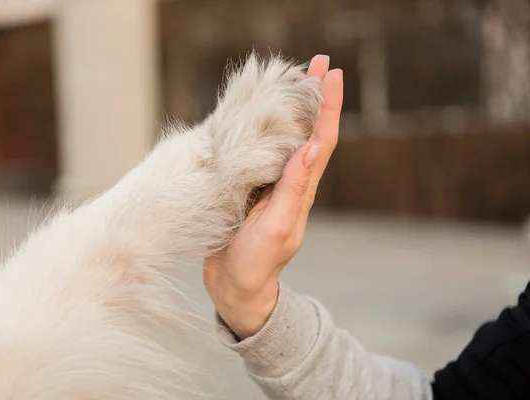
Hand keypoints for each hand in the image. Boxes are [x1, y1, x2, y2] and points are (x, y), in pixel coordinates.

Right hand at [203, 54, 343, 338]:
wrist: (236, 286)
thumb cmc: (257, 262)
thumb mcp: (277, 226)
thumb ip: (292, 189)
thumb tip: (312, 147)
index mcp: (301, 190)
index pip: (322, 140)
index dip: (328, 106)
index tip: (331, 74)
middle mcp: (289, 182)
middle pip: (307, 130)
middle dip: (313, 96)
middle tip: (316, 62)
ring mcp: (270, 185)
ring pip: (285, 137)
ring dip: (291, 106)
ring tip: (291, 77)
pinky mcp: (249, 188)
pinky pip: (259, 150)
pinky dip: (262, 127)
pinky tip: (255, 116)